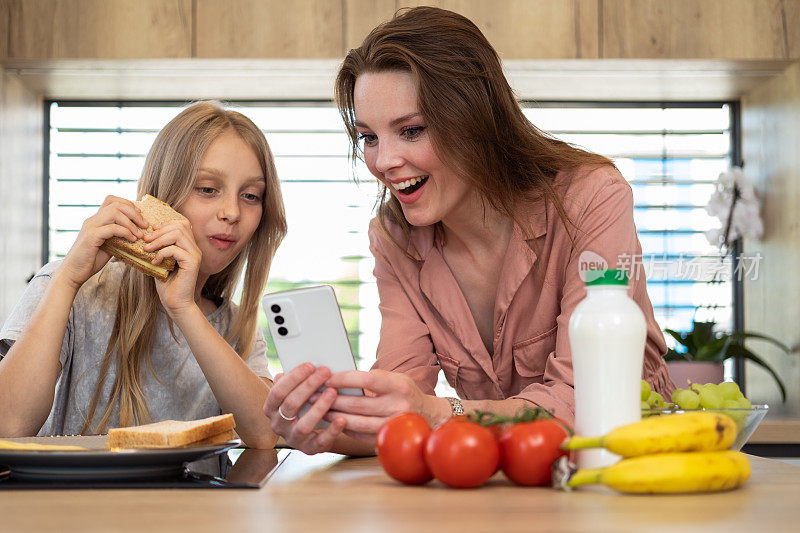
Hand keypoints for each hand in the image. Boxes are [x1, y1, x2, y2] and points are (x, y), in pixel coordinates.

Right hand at [58, 195, 147, 289]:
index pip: (111, 200)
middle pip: (115, 204)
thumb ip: (117, 236)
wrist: (73, 273)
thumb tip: (137, 233)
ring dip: (131, 223)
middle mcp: (92, 220)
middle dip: (134, 212)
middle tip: (145, 224)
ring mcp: (90, 227)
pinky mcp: (91, 237)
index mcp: (96, 220)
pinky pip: (112, 228)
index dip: (128, 204)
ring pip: (114, 213)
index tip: (140, 215)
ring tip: (140, 234)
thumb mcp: (108, 245)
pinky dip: (125, 232)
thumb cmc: (91, 260)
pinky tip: (132, 240)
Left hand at [144, 218, 201, 316]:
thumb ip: (157, 249)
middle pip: (180, 225)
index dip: (166, 223)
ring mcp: (195, 255)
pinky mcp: (192, 263)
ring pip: (178, 234)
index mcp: (189, 246)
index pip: (182, 223)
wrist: (175, 303)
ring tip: (147, 249)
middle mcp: (194, 248)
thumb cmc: (167, 285)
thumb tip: (142, 237)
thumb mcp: (160, 262)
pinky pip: (175, 249)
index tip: (152, 231)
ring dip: (159, 240)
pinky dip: (162, 253)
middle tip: (145, 240)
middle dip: (159, 230)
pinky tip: (155, 262)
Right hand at [262, 364, 345, 454]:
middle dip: (309, 386)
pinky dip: (332, 430)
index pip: (278, 391)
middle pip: (291, 404)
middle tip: (325, 372)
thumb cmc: (304, 404)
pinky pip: (320, 441)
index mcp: (271, 408)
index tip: (310, 365)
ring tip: (332, 392)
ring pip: (303, 424)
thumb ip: (297, 380)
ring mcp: (293, 438)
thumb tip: (308, 365)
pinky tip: (342, 419)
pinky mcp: (309, 449)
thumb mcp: (296, 391)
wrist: (313, 430)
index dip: (293, 378)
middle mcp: (278, 425)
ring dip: (319, 407)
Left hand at [319, 369, 436, 442]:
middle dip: (332, 399)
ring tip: (318, 410)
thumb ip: (372, 379)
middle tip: (312, 395)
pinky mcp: (387, 439)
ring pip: (357, 422)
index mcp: (399, 386)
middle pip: (358, 404)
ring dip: (334, 416)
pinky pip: (360, 435)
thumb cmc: (404, 392)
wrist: (428, 416)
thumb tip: (338, 378)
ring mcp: (394, 426)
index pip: (366, 380)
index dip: (344, 379)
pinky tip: (332, 421)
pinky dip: (344, 428)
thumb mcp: (395, 379)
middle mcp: (399, 406)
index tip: (326, 378)